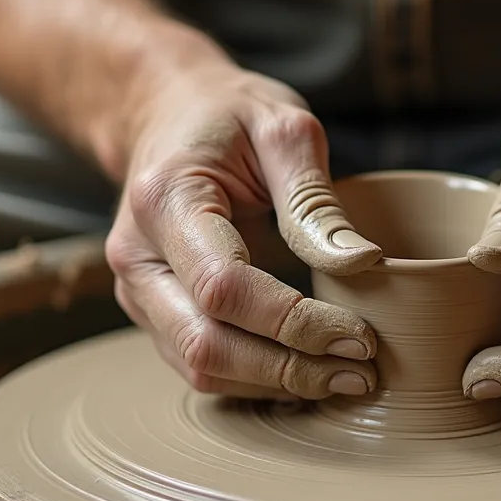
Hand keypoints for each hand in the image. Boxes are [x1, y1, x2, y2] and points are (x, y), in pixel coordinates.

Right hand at [105, 59, 382, 399]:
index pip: (225, 287)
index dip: (294, 324)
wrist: (167, 114)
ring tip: (346, 379)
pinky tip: (310, 373)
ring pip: (200, 368)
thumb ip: (316, 199)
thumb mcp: (283, 127)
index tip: (360, 336)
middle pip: (205, 345)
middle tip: (363, 374)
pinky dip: (258, 381)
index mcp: (165, 200)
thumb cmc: (228, 117)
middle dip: (290, 370)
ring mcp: (138, 292)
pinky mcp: (154, 313)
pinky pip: (202, 366)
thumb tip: (363, 265)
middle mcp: (137, 256)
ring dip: (277, 385)